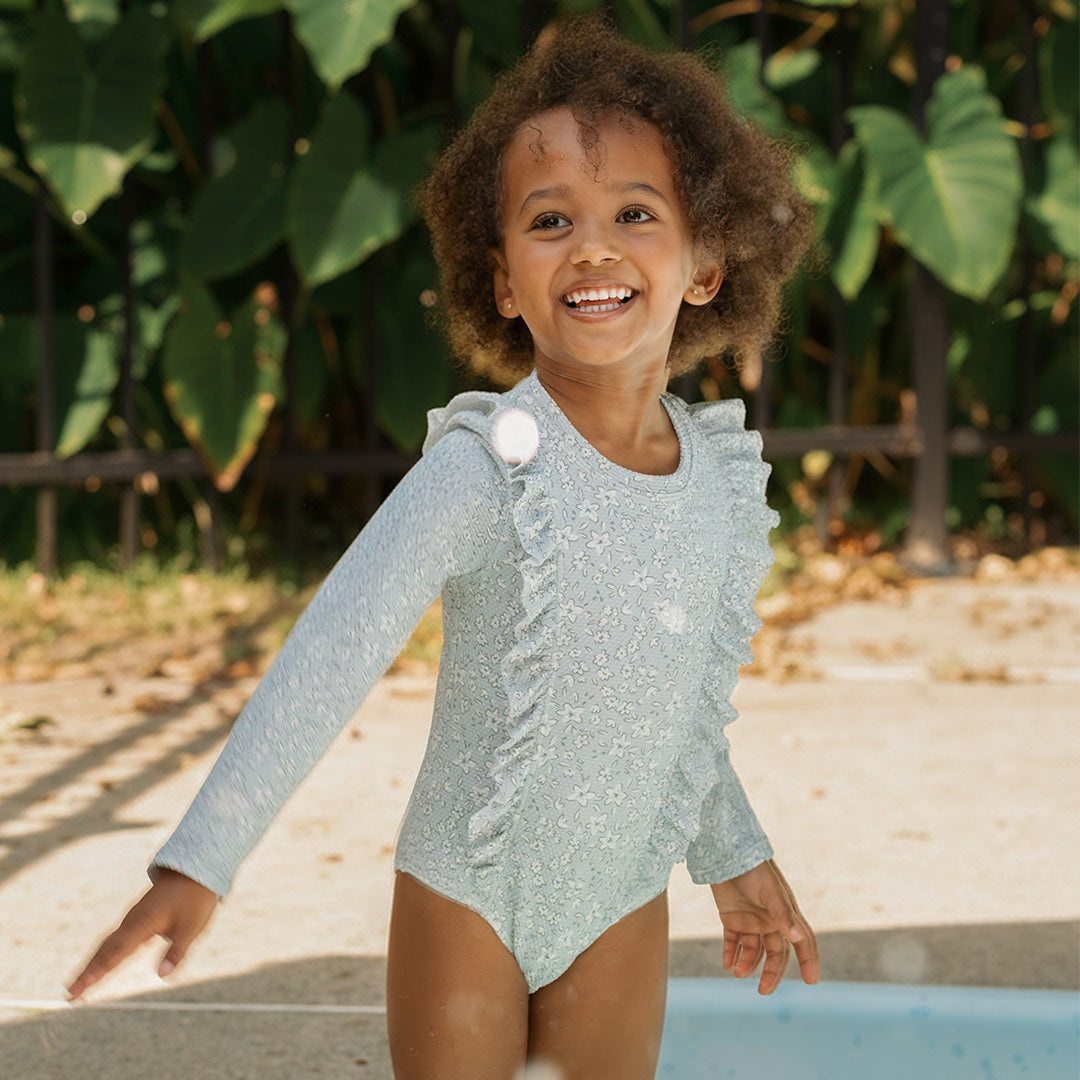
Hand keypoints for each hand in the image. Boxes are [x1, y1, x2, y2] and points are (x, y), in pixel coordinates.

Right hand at [66, 869, 217, 1000]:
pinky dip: (103, 954)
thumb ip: (177, 952)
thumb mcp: (192, 927)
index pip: (116, 953)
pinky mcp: (137, 918)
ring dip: (91, 965)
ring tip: (77, 985)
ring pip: (107, 944)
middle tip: (69, 995)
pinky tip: (99, 964)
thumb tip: (163, 978)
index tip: (81, 988)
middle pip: (104, 950)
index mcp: (143, 923)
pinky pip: (115, 939)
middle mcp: (132, 921)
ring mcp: (132, 919)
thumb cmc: (195, 899)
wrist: (194, 870)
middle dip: (86, 973)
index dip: (98, 971)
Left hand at [709, 859, 818, 994]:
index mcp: (785, 913)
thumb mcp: (769, 890)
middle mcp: (770, 920)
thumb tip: (797, 936)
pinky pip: (733, 942)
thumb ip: (782, 913)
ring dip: (748, 963)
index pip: (802, 941)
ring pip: (754, 950)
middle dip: (771, 972)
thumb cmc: (752, 868)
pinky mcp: (732, 918)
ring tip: (738, 972)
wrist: (725, 853)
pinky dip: (731, 954)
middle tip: (763, 990)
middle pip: (777, 953)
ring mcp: (751, 920)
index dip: (809, 960)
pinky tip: (727, 964)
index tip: (811, 981)